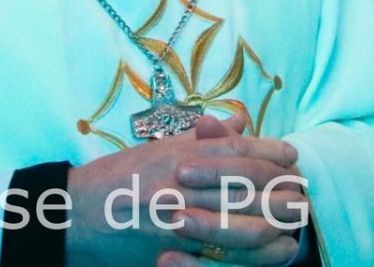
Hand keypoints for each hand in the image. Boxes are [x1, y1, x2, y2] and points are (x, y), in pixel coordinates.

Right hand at [64, 111, 302, 266]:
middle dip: (282, 189)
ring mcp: (177, 221)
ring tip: (297, 223)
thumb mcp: (156, 147)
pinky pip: (222, 256)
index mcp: (179, 154)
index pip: (238, 149)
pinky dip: (254, 255)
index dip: (271, 152)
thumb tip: (238, 121)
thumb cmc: (113, 179)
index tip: (292, 157)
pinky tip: (275, 251)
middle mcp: (182, 184)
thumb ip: (199, 137)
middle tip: (304, 192)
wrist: (70, 216)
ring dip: (276, 222)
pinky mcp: (170, 253)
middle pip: (248, 186)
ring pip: (242, 223)